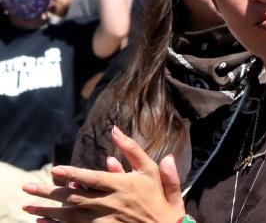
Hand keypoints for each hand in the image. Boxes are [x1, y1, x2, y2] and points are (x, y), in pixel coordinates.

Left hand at [22, 126, 184, 222]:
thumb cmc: (161, 198)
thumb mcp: (152, 170)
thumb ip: (133, 150)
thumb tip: (116, 130)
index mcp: (123, 186)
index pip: (92, 178)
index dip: (73, 174)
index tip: (54, 170)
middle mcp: (111, 203)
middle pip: (74, 198)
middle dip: (48, 194)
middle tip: (27, 189)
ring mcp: (105, 220)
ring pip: (70, 215)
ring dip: (48, 212)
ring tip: (28, 207)